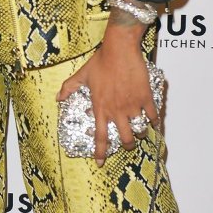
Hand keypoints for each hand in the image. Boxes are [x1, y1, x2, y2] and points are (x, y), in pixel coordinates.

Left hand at [57, 20, 156, 166]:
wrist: (120, 49)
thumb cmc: (101, 61)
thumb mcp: (82, 75)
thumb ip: (69, 88)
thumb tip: (58, 98)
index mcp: (101, 108)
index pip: (100, 137)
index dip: (100, 153)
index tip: (100, 163)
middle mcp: (117, 111)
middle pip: (125, 139)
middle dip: (126, 146)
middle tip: (127, 144)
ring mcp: (133, 105)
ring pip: (140, 129)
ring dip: (140, 133)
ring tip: (140, 131)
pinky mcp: (145, 97)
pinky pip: (153, 115)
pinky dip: (154, 120)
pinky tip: (153, 121)